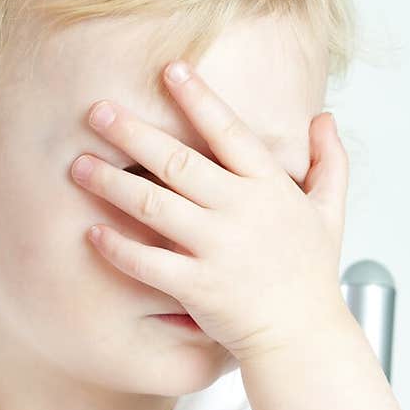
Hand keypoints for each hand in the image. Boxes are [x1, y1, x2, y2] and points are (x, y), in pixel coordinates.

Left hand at [70, 61, 349, 361]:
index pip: (229, 131)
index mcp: (270, 188)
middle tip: (97, 110)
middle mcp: (241, 212)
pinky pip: (147, 262)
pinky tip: (91, 231)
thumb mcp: (330, 214)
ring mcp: (217, 249)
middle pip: (178, 161)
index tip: (169, 69)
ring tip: (78, 165)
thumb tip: (324, 118)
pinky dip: (117, 247)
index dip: (199, 98)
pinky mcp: (197, 286)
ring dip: (111, 183)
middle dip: (134, 132)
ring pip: (153, 205)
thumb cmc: (310, 277)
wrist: (302, 339)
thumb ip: (329, 163)